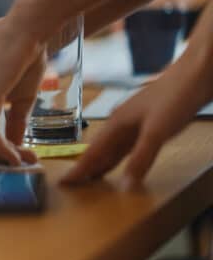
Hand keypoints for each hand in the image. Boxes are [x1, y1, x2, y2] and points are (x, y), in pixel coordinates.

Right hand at [62, 52, 210, 187]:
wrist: (196, 74)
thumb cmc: (174, 98)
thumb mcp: (156, 132)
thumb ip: (141, 158)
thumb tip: (125, 186)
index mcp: (117, 123)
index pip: (92, 152)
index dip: (79, 168)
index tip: (63, 182)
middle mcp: (121, 123)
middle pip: (99, 150)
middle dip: (86, 166)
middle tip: (73, 184)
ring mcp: (135, 122)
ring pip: (113, 148)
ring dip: (102, 162)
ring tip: (92, 177)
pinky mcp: (149, 123)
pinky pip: (127, 145)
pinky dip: (120, 156)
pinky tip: (121, 161)